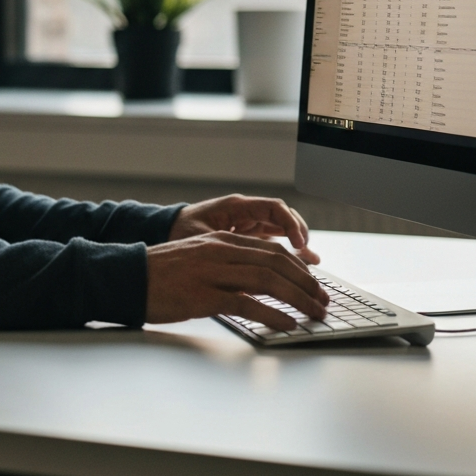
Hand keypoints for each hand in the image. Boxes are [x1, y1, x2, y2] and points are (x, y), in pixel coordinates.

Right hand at [145, 231, 328, 326]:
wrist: (128, 278)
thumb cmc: (161, 274)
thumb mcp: (197, 258)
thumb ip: (226, 263)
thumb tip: (258, 283)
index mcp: (220, 240)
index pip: (271, 249)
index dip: (299, 267)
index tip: (315, 284)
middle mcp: (220, 251)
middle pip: (276, 262)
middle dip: (306, 283)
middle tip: (323, 302)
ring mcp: (212, 272)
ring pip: (268, 280)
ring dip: (298, 299)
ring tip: (314, 314)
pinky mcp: (203, 295)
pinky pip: (247, 304)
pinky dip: (272, 315)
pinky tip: (287, 325)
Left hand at [169, 193, 318, 263]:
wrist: (164, 230)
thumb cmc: (178, 232)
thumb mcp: (200, 240)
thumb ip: (224, 250)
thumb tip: (246, 269)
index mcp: (235, 207)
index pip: (273, 208)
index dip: (291, 225)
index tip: (300, 244)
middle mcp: (245, 212)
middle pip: (282, 217)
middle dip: (300, 235)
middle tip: (310, 258)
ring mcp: (246, 223)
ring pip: (280, 229)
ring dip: (296, 244)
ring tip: (311, 264)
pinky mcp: (244, 236)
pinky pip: (271, 239)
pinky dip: (285, 250)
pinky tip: (298, 264)